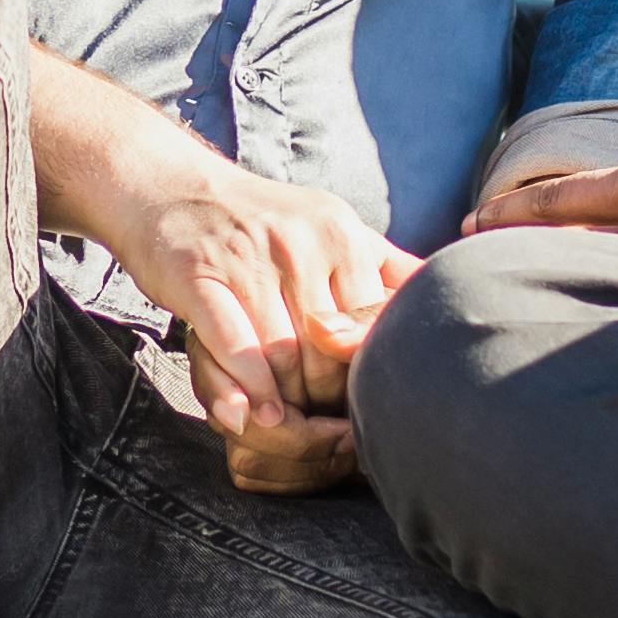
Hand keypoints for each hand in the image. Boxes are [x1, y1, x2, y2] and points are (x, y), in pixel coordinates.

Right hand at [23, 52, 418, 493]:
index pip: (372, 325)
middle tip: (327, 428)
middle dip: (328, 398)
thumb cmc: (261, 220)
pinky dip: (248, 388)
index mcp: (340, 232)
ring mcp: (247, 259)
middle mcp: (298, 242)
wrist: (170, 187)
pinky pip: (234, 346)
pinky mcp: (198, 277)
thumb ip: (383, 267)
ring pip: (283, 355)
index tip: (365, 403)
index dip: (369, 374)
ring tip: (295, 429)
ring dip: (289, 404)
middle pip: (329, 349)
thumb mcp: (330, 226)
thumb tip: (448, 297)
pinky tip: (256, 416)